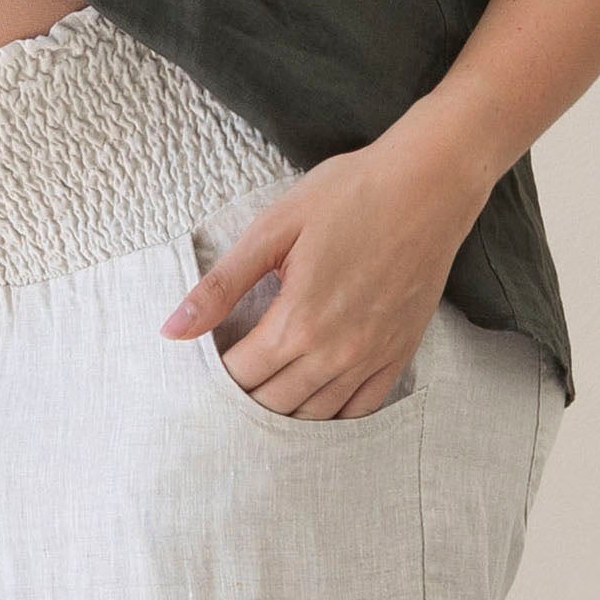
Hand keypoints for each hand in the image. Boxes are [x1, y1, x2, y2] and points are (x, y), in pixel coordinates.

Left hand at [161, 125, 497, 417]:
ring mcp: (371, 357)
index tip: (213, 352)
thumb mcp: (273, 229)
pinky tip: (316, 396)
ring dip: (286, 408)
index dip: (218, 371)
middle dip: (247, 394)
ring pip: (316, 414)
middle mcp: (335, 352)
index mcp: (297, 321)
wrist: (428, 184)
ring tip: (270, 384)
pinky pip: (362, 408)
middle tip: (238, 369)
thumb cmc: (349, 195)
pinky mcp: (400, 352)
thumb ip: (220, 286)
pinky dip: (333, 412)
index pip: (240, 376)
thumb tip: (172, 329)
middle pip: (274, 404)